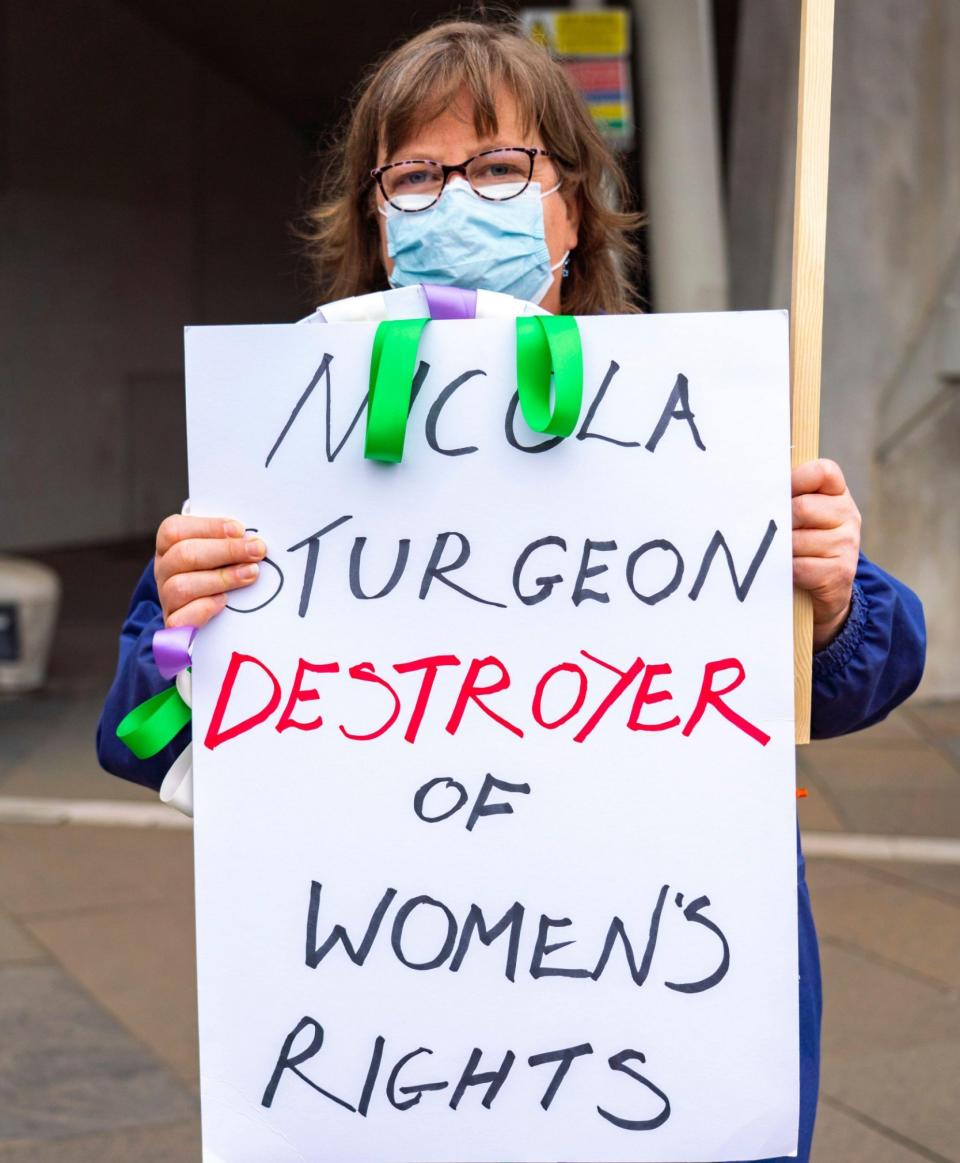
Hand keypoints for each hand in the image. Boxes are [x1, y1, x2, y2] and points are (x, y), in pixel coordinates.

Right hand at [154, 515, 266, 628]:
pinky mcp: (174, 624)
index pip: (175, 530)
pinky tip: (224, 602)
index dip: (208, 527)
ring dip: (221, 578)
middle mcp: (163, 570)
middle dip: (226, 551)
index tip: (239, 530)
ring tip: (250, 574)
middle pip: (183, 555)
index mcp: (168, 546)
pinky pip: (181, 618)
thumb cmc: (213, 571)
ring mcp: (165, 598)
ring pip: (181, 586)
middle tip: (257, 551)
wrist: (200, 615)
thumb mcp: (215, 551)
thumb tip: (252, 537)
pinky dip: (204, 608)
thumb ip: (226, 540)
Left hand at [791, 459, 860, 649]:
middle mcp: (848, 515)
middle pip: (802, 508)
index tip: (779, 493)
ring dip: (780, 550)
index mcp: (837, 494)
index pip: (822, 472)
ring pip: (797, 540)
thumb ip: (785, 496)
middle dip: (779, 523)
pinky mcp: (841, 572)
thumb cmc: (801, 545)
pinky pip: (799, 567)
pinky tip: (786, 571)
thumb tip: (750, 484)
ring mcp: (847, 544)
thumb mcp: (798, 516)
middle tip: (772, 534)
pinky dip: (785, 570)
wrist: (823, 592)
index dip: (796, 479)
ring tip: (780, 555)